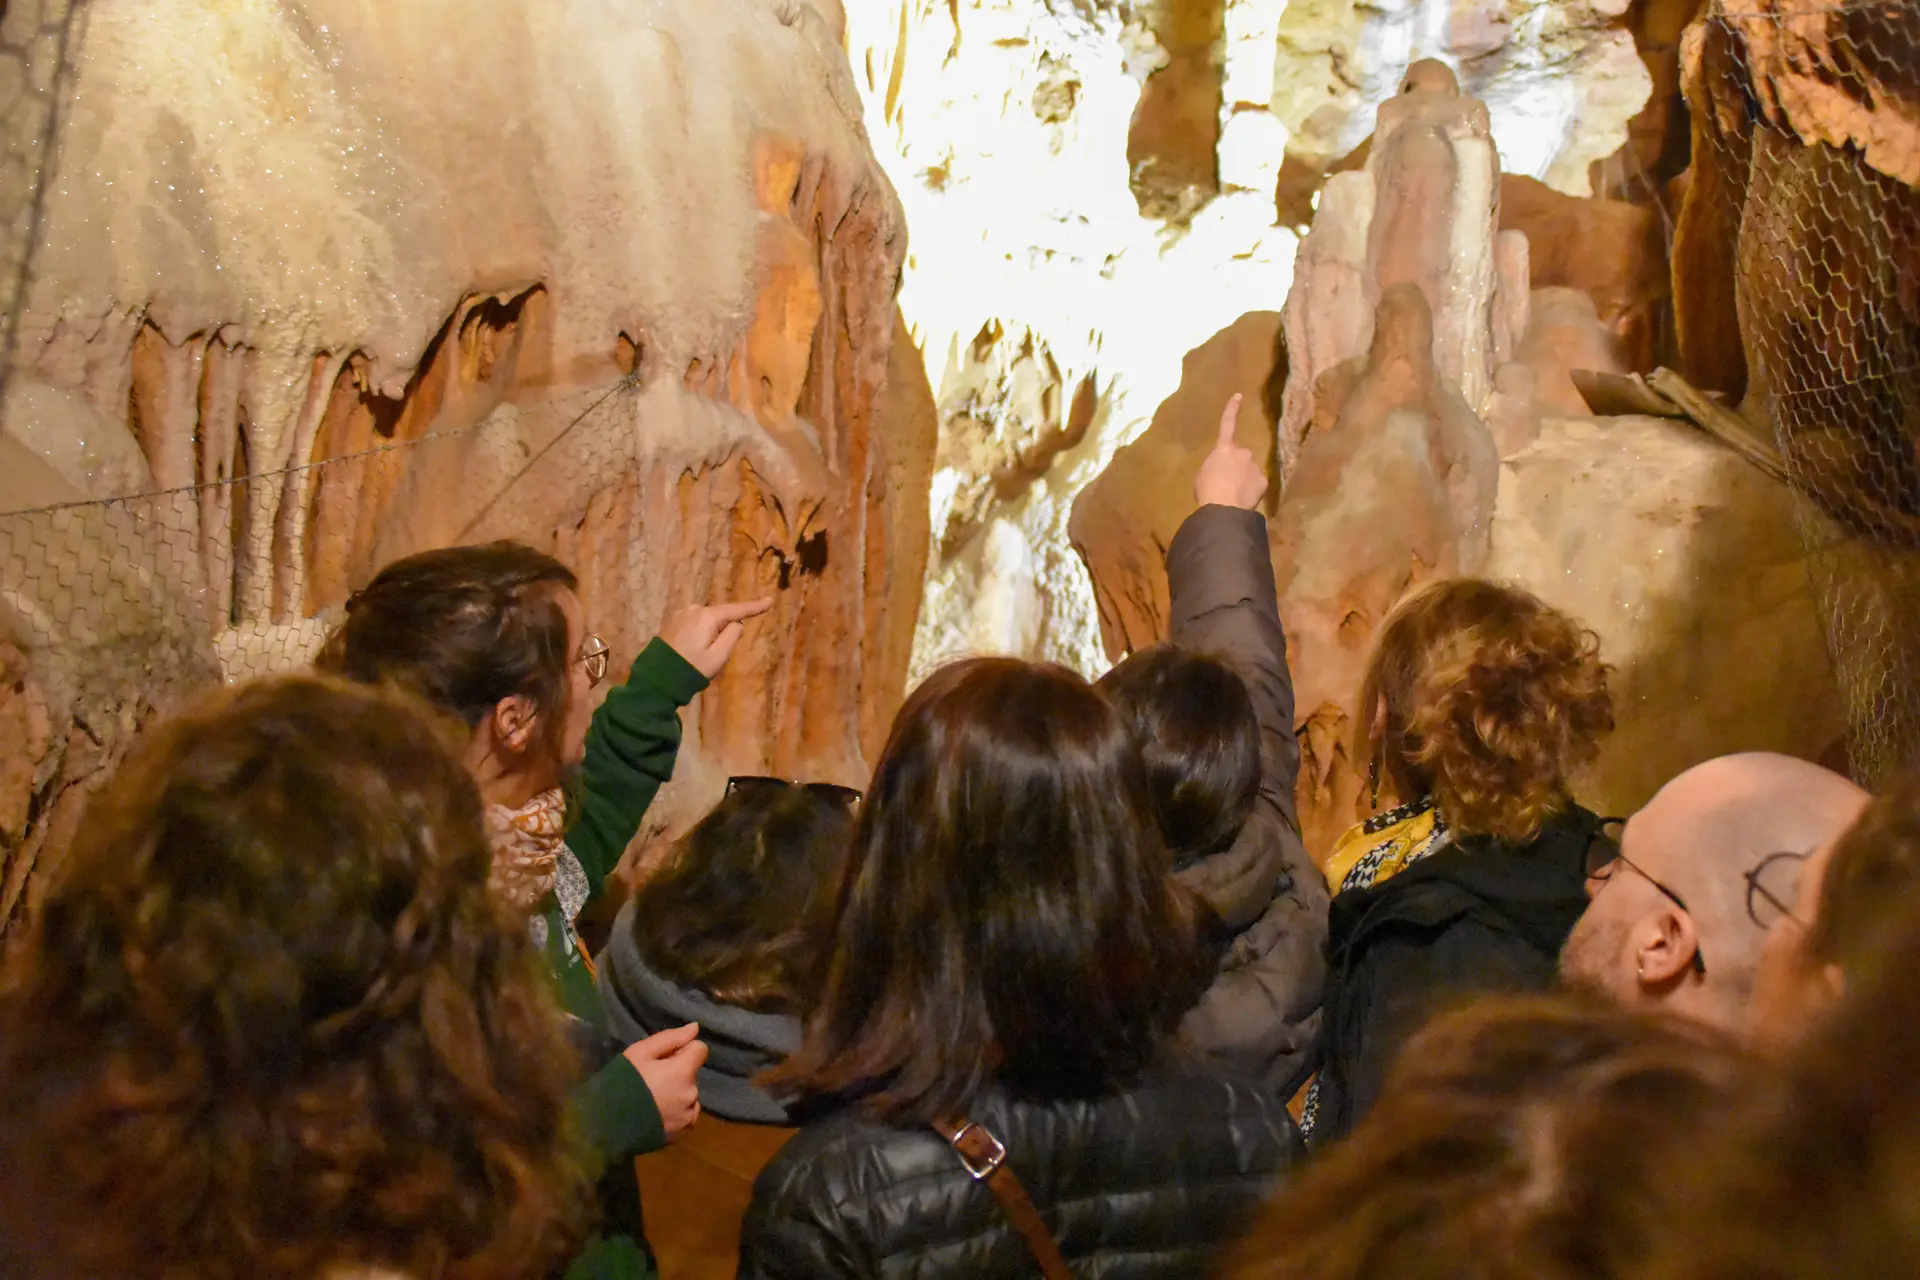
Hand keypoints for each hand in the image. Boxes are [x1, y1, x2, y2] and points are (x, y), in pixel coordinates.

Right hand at [622, 1022, 707, 1137]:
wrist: (607, 1124)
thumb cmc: (622, 1082)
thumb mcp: (641, 1053)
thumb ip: (671, 1039)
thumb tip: (695, 1028)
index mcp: (684, 1071)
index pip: (700, 1050)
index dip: (683, 1050)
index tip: (665, 1058)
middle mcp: (692, 1094)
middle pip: (692, 1074)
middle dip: (677, 1073)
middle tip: (652, 1080)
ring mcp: (688, 1115)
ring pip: (689, 1095)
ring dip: (678, 1093)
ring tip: (653, 1099)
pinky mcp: (682, 1133)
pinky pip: (686, 1115)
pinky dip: (676, 1112)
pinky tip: (657, 1113)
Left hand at [658, 599, 773, 677]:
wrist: (657, 679)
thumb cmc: (691, 669)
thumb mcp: (718, 657)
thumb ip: (732, 636)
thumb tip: (736, 623)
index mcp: (707, 617)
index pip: (736, 610)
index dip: (754, 607)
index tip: (770, 601)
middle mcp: (694, 609)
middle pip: (720, 616)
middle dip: (725, 629)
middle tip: (717, 655)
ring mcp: (680, 614)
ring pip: (706, 620)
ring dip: (711, 633)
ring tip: (702, 656)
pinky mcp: (672, 622)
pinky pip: (694, 624)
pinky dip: (700, 633)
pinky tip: (693, 650)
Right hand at [1193, 394, 1268, 509]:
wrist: (1223, 508)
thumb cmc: (1207, 490)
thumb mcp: (1203, 474)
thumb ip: (1215, 465)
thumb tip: (1223, 469)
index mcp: (1223, 448)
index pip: (1227, 424)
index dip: (1232, 409)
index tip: (1239, 395)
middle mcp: (1242, 452)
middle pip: (1241, 456)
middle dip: (1237, 467)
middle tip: (1226, 484)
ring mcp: (1255, 466)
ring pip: (1250, 471)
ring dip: (1244, 480)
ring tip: (1233, 495)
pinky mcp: (1263, 481)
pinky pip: (1257, 485)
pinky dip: (1251, 491)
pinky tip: (1243, 500)